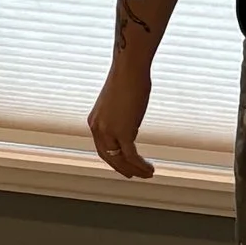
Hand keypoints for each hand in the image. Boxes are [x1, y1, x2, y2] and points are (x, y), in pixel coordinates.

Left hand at [88, 49, 155, 180]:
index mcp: (94, 121)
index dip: (113, 159)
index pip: (102, 148)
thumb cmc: (127, 79)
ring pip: (121, 160)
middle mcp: (98, 128)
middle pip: (109, 157)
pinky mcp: (123, 132)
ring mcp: (109, 131)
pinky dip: (141, 165)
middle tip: (134, 175)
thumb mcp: (117, 102)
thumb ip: (119, 116)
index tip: (123, 166)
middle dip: (123, 169)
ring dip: (135, 170)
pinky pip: (132, 156)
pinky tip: (150, 168)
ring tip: (148, 173)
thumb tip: (129, 121)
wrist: (129, 69)